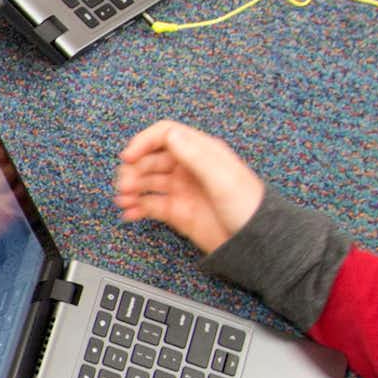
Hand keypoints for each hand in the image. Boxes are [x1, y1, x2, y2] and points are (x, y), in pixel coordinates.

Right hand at [114, 120, 266, 254]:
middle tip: (126, 184)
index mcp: (201, 153)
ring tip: (124, 199)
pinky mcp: (176, 211)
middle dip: (133, 169)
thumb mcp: (223, 177)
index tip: (129, 156)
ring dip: (131, 188)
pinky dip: (135, 208)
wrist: (254, 242)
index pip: (165, 136)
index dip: (143, 142)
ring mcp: (181, 190)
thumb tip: (171, 134)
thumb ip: (196, 155)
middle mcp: (188, 169)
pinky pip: (149, 205)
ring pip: (146, 182)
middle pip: (150, 159)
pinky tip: (129, 212)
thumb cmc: (248, 207)